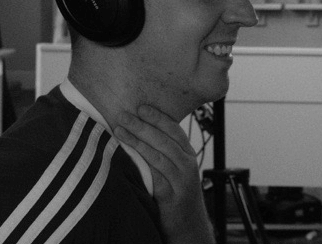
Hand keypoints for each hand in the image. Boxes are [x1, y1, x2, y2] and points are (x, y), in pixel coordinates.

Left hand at [115, 106, 213, 243]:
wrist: (189, 227)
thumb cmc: (178, 196)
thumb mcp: (176, 171)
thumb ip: (164, 155)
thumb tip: (141, 134)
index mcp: (188, 155)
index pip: (174, 130)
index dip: (158, 118)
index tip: (142, 107)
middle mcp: (187, 165)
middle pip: (165, 140)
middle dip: (144, 125)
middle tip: (125, 114)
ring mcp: (181, 181)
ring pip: (158, 156)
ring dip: (138, 141)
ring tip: (120, 130)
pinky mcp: (171, 197)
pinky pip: (154, 178)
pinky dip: (141, 166)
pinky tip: (126, 158)